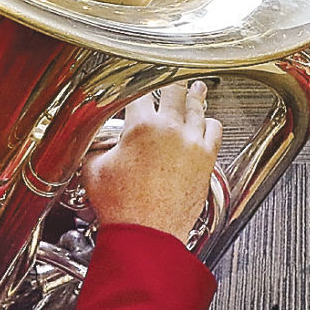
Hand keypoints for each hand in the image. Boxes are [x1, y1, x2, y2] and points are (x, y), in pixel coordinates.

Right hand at [80, 82, 222, 240]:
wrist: (147, 235)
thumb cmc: (123, 208)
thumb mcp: (94, 170)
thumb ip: (97, 147)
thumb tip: (98, 141)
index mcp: (141, 126)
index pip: (138, 92)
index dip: (133, 85)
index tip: (135, 82)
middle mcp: (171, 129)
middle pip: (174, 89)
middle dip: (170, 80)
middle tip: (171, 75)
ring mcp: (192, 143)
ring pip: (197, 107)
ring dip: (194, 95)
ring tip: (195, 88)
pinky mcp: (206, 159)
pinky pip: (215, 130)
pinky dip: (211, 122)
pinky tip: (208, 121)